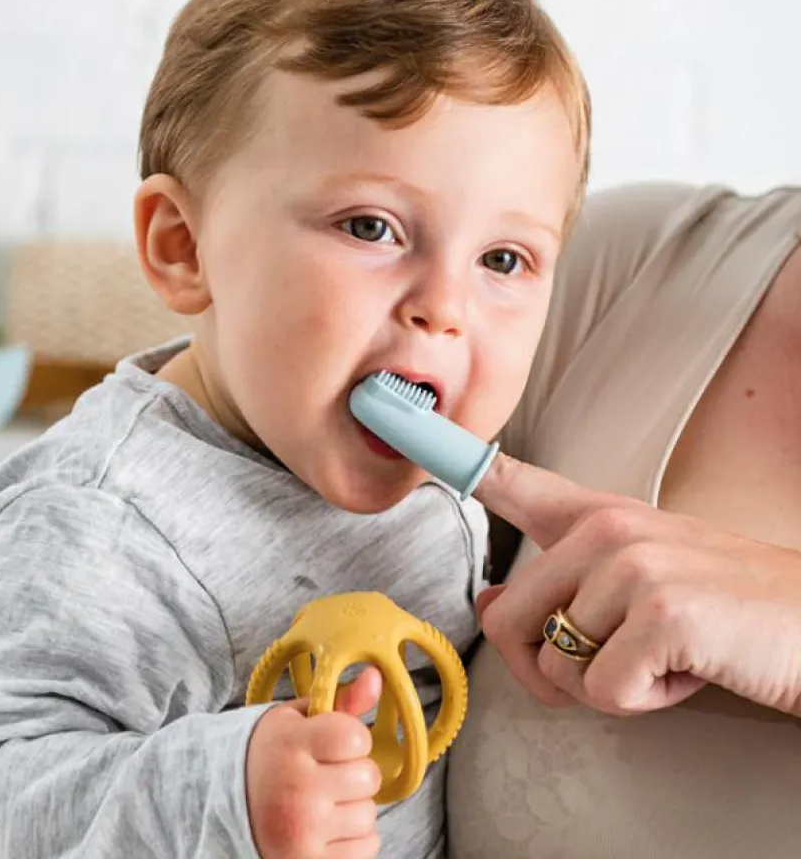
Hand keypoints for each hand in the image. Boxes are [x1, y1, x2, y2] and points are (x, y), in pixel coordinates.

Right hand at [247, 666, 382, 858]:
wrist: (225, 802)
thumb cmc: (271, 753)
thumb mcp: (296, 719)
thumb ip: (342, 701)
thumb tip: (378, 677)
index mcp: (291, 745)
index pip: (355, 736)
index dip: (353, 736)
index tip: (335, 741)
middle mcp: (298, 789)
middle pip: (369, 777)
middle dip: (356, 772)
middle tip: (329, 772)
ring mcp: (304, 831)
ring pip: (369, 815)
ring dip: (355, 806)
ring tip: (326, 799)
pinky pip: (367, 848)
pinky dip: (355, 838)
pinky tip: (329, 825)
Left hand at [473, 453, 800, 717]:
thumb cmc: (726, 608)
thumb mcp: (639, 580)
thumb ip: (563, 584)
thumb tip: (488, 602)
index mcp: (598, 515)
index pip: (512, 480)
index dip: (449, 457)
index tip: (406, 428)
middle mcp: (606, 529)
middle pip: (507, 617)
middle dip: (543, 668)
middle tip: (602, 669)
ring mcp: (632, 566)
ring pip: (555, 663)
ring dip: (608, 685)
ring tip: (662, 656)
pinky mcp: (661, 613)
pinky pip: (603, 691)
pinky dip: (643, 702)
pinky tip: (684, 671)